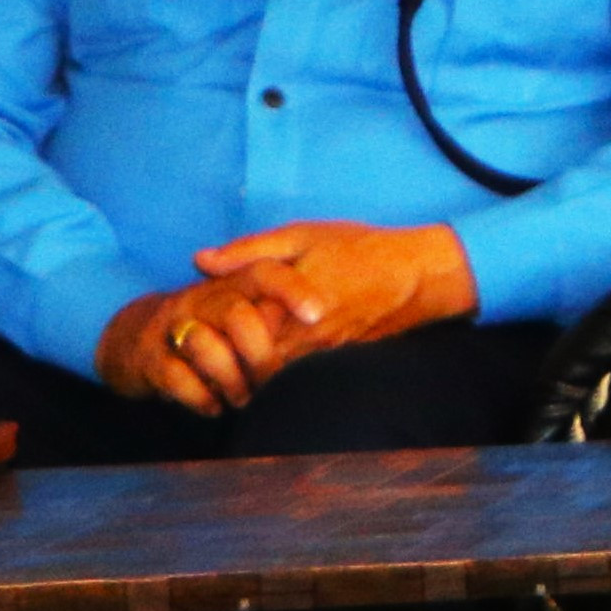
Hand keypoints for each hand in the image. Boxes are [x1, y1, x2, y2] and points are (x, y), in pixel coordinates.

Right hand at [95, 278, 310, 413]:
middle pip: (235, 315)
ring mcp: (173, 327)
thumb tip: (329, 312)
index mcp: (231, 283)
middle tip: (276, 381)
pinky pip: (174, 375)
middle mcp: (201, 300)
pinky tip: (216, 409)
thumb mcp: (246, 301)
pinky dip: (199, 395)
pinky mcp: (150, 359)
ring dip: (230, 378)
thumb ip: (284, 304)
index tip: (318, 313)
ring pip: (202, 344)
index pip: (263, 274)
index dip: (291, 290)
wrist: (135, 339)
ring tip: (246, 400)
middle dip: (260, 353)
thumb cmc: (212, 322)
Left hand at [189, 221, 481, 363]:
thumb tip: (201, 260)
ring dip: (243, 367)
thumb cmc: (361, 248)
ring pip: (266, 374)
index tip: (192, 318)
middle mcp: (300, 336)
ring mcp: (318, 353)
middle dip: (220, 356)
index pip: (231, 327)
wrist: (418, 276)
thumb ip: (250, 250)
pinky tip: (261, 358)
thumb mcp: (303, 236)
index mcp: (286, 303)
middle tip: (199, 345)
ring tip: (224, 354)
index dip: (206, 327)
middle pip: (243, 360)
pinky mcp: (331, 361)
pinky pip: (291, 375)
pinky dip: (270, 371)